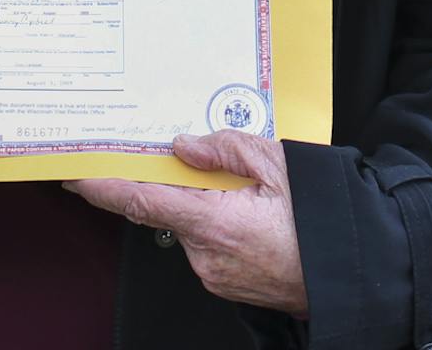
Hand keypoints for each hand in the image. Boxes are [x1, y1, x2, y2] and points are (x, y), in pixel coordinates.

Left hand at [67, 131, 307, 315]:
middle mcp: (207, 256)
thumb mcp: (277, 164)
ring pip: (189, 227)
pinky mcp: (226, 284)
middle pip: (168, 209)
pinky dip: (217, 226)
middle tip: (213, 168)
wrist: (356, 271)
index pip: (141, 201)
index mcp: (214, 223)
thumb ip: (224, 149)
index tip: (76, 176)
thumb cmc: (324, 218)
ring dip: (204, 206)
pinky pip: (207, 245)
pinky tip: (251, 216)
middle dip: (178, 185)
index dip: (104, 187)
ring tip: (251, 196)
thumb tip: (183, 147)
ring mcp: (215, 275)